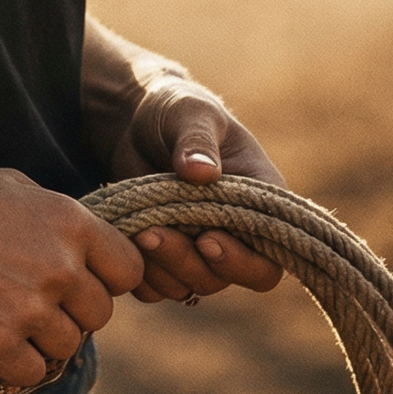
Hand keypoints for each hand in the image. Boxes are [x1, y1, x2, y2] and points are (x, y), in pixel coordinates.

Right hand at [0, 161, 144, 386]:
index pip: (128, 269)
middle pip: (99, 314)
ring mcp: (29, 309)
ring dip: (41, 341)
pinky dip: (13, 364)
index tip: (81, 280)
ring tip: (4, 317)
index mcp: (69, 221)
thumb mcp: (13, 187)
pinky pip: (31, 373)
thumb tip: (84, 247)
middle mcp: (59, 266)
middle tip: (33, 301)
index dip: (106, 278)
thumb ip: (57, 219)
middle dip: (72, 312)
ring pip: (67, 347)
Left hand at [114, 80, 284, 305]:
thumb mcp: (189, 112)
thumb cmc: (174, 108)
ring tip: (135, 230)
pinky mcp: (166, 254)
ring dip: (160, 268)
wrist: (132, 118)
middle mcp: (235, 234)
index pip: (268, 259)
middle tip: (151, 233)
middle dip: (186, 261)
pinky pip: (155, 285)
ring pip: (188, 285)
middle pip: (223, 278)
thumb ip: (197, 141)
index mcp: (260, 202)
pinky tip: (124, 238)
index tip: (206, 239)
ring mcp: (199, 248)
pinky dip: (139, 271)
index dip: (242, 261)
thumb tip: (203, 173)